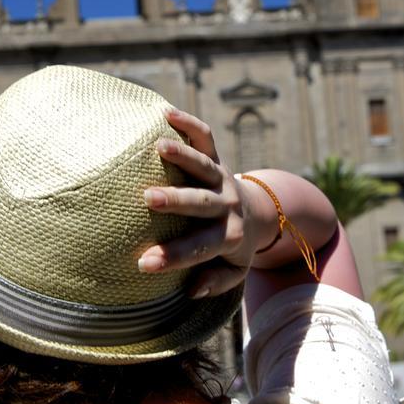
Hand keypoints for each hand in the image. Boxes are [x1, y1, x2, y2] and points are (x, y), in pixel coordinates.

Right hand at [137, 108, 271, 296]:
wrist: (261, 214)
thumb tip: (191, 290)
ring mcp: (222, 178)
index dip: (172, 257)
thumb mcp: (234, 272)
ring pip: (205, 166)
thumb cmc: (235, 247)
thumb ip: (216, 282)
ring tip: (158, 147)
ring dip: (183, 156)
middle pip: (202, 204)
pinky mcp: (218, 158)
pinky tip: (165, 112)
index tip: (142, 263)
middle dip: (176, 201)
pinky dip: (189, 123)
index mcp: (230, 236)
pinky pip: (206, 138)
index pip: (200, 248)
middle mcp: (227, 205)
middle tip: (148, 200)